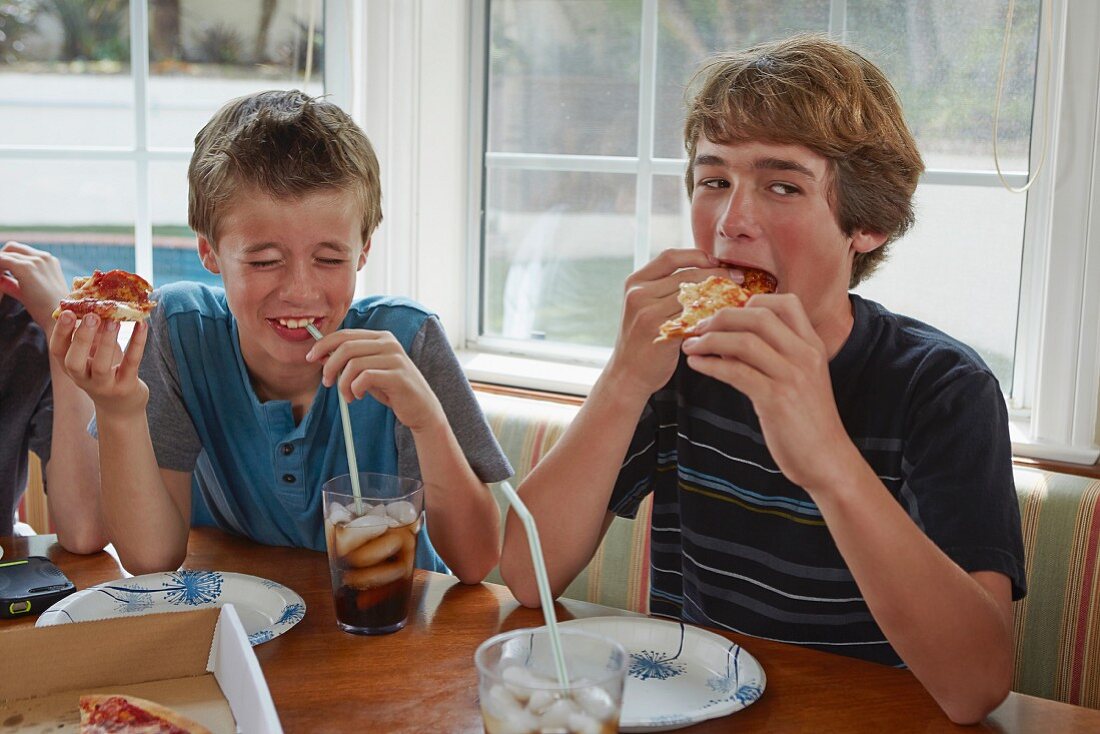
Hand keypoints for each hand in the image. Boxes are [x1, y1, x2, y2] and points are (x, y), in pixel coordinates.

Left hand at [0, 241, 68, 333]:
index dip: (6, 261)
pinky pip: (1, 260)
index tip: (1, 274)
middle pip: (12, 248)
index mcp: (49, 261)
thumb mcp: (30, 293)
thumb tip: (0, 280)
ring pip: (5, 254)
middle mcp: (43, 257)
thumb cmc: (48, 310)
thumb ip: (14, 284)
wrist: (60, 318)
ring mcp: (35, 261)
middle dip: (0, 259)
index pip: (21, 252)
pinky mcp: (25, 268)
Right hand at [50, 312, 149, 417]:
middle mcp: (83, 379)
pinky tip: (142, 325)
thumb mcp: (93, 353)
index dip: (60, 332)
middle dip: (81, 338)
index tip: (66, 312)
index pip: (57, 350)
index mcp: (70, 367)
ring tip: (113, 320)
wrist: (122, 405)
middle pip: (74, 361)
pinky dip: (137, 343)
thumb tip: (93, 300)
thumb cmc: (105, 370)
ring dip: (106, 342)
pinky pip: (131, 363)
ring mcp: (104, 385)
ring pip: (101, 365)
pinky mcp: (126, 386)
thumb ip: (91, 332)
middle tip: (91, 316)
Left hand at [307, 329, 444, 432]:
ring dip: (343, 383)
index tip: (311, 358)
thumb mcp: (368, 372)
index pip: (345, 334)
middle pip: (346, 346)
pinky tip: (359, 396)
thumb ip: (348, 362)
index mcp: (381, 338)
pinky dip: (355, 389)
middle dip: (330, 366)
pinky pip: (364, 378)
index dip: (324, 344)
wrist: (421, 409)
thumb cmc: (392, 389)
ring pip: (353, 364)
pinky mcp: (397, 376)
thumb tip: (320, 355)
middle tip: (327, 382)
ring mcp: (395, 358)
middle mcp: (389, 343)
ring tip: (348, 396)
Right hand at [606, 248, 737, 399]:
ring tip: (736, 297)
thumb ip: (664, 288)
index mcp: (635, 282)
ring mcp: (648, 314)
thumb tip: (705, 269)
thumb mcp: (643, 306)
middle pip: (687, 275)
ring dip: (719, 296)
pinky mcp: (662, 334)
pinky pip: (695, 319)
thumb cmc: (642, 338)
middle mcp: (639, 294)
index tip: (716, 262)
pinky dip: (713, 316)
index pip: (670, 256)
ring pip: (694, 297)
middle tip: (738, 278)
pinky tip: (725, 318)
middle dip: (716, 274)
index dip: (697, 256)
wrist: (627, 374)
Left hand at [680, 294, 856, 491]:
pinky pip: (736, 372)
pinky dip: (710, 365)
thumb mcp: (799, 379)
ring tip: (690, 346)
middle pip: (758, 315)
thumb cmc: (807, 421)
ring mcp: (792, 376)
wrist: (827, 460)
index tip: (727, 314)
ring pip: (744, 341)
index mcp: (813, 346)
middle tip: (698, 327)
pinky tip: (696, 365)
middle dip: (721, 317)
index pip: (786, 302)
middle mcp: (805, 355)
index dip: (752, 300)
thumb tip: (728, 341)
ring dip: (709, 340)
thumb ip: (773, 356)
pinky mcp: (776, 399)